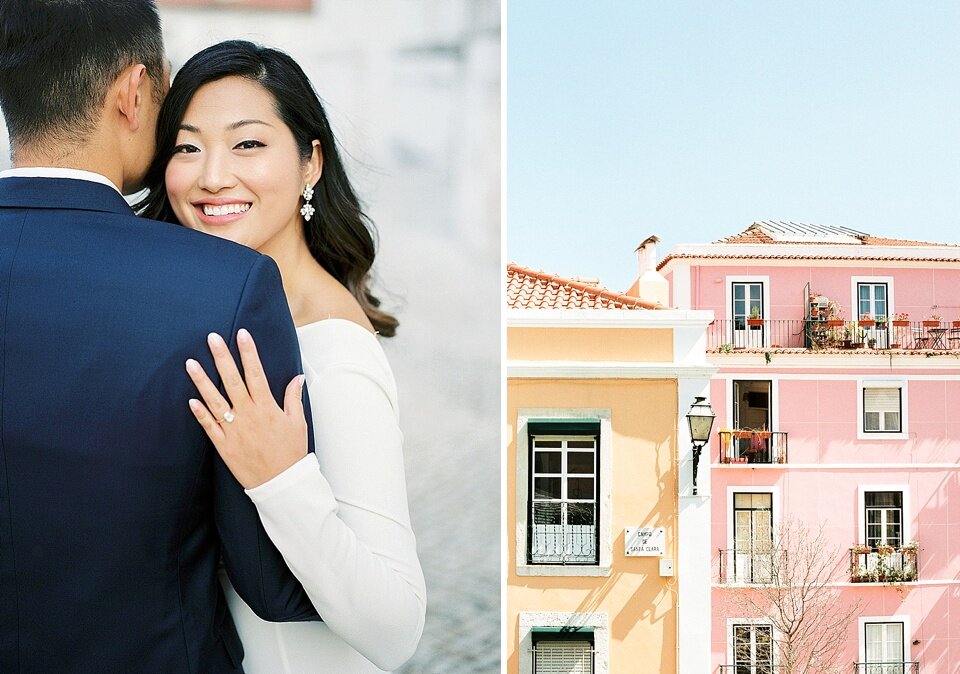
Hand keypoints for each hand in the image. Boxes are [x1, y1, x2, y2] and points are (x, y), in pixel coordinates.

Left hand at [186, 329, 306, 488]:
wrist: (282, 484)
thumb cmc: (291, 453)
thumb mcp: (298, 423)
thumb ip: (294, 398)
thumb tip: (297, 377)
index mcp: (267, 407)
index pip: (256, 373)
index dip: (248, 352)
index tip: (242, 334)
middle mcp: (248, 415)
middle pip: (232, 381)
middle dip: (222, 358)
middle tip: (212, 338)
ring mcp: (234, 430)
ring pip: (215, 400)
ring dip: (202, 381)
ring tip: (190, 363)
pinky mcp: (224, 445)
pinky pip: (209, 426)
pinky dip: (199, 413)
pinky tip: (190, 399)